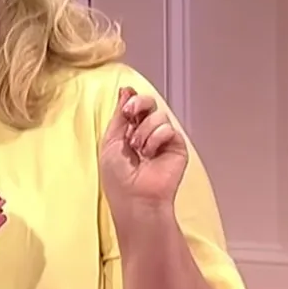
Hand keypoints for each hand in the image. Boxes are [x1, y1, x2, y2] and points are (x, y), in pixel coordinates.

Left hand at [99, 86, 188, 211]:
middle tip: (131, 115)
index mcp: (129, 131)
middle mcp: (147, 133)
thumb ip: (119, 115)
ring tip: (139, 151)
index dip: (131, 100)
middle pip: (149, 103)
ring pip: (158, 116)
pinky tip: (150, 155)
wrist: (134, 197)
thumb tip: (125, 91)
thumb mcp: (110, 140)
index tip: (125, 107)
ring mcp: (163, 140)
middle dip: (139, 104)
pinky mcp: (177, 146)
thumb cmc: (118, 177)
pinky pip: (168, 129)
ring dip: (144, 132)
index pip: (134, 105)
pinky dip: (156, 139)